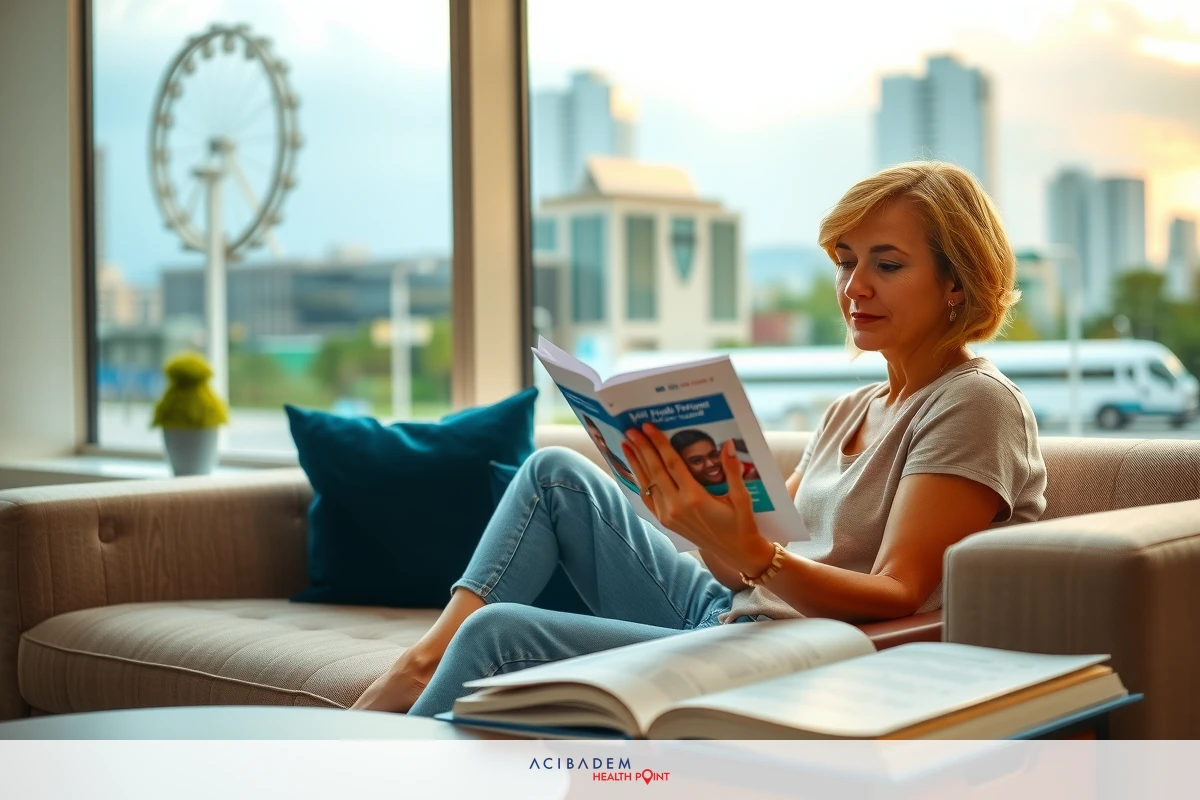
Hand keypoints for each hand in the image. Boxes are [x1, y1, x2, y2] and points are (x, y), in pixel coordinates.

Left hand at [622, 423, 773, 574]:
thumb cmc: (741, 524)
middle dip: (642, 448)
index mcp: (695, 498)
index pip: (672, 463)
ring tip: (626, 444)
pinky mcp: (666, 522)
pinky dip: (640, 482)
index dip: (659, 443)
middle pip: (655, 470)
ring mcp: (668, 515)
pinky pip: (648, 498)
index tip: (648, 427)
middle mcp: (677, 506)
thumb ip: (733, 470)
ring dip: (636, 463)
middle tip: (631, 430)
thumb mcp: (742, 497)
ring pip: (648, 484)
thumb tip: (728, 444)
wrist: (735, 551)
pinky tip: (635, 469)